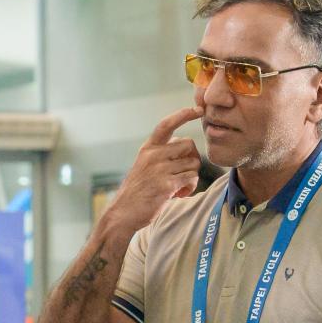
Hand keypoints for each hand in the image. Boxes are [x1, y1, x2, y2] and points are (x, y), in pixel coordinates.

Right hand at [106, 107, 201, 228]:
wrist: (123, 212)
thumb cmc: (138, 190)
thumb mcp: (144, 165)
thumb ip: (162, 154)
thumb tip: (188, 147)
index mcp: (148, 148)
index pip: (166, 124)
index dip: (183, 114)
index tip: (198, 110)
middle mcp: (153, 155)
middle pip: (189, 145)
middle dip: (192, 158)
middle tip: (184, 173)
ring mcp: (159, 170)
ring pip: (193, 164)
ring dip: (191, 176)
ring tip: (179, 187)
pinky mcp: (166, 185)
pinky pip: (191, 179)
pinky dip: (189, 187)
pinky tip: (179, 194)